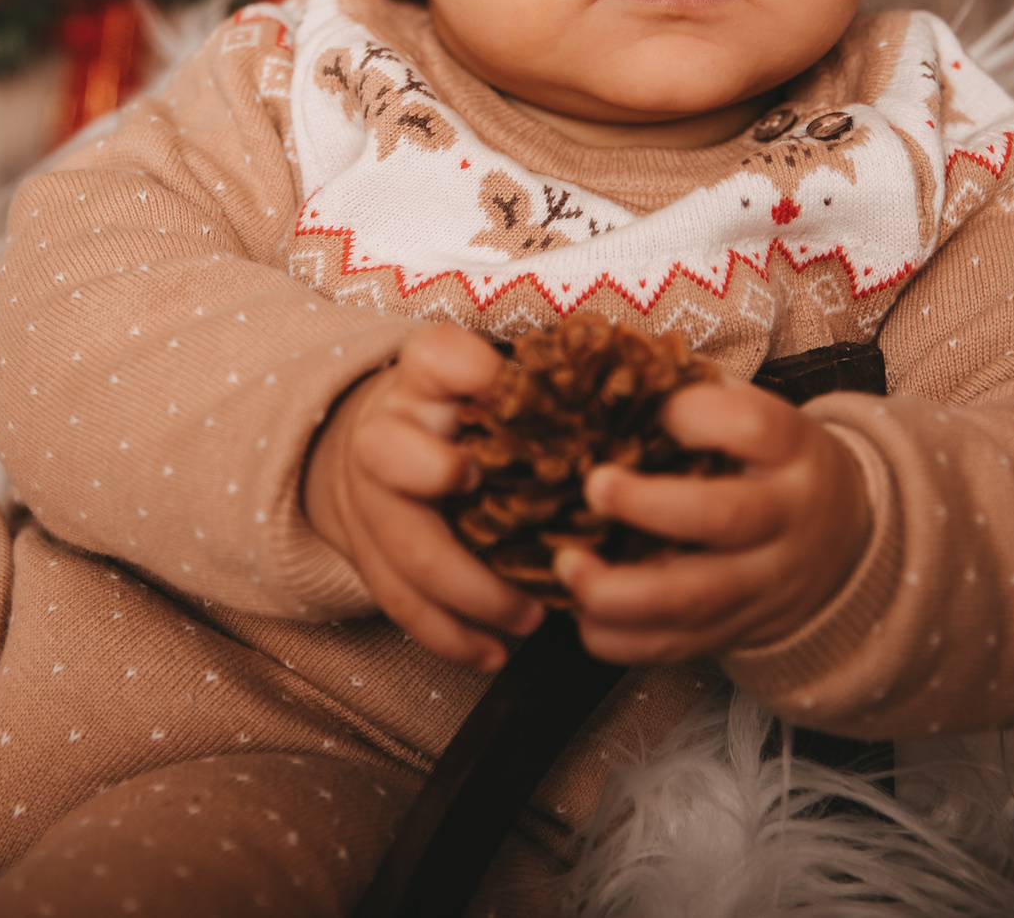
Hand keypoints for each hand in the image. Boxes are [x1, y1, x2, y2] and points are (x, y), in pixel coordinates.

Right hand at [303, 323, 543, 668]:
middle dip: (439, 480)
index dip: (466, 373)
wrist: (378, 447)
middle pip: (391, 455)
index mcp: (423, 379)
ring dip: (467, 591)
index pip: (435, 357)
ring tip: (529, 619)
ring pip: (403, 549)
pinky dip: (447, 636)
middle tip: (506, 511)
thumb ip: (544, 383)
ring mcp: (371, 500)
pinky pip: (400, 603)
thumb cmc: (458, 411)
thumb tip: (643, 390)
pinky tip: (492, 655)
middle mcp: (385, 435)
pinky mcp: (369, 556)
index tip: (501, 388)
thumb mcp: (492, 380)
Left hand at [554, 380, 870, 664]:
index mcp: (790, 450)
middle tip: (593, 487)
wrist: (845, 544)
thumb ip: (696, 397)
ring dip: (620, 589)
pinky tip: (581, 614)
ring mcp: (760, 583)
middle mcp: (782, 518)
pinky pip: (674, 647)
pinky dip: (620, 638)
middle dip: (650, 506)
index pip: (753, 426)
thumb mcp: (760, 419)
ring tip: (567, 565)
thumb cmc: (774, 465)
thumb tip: (607, 362)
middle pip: (723, 516)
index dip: (696, 414)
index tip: (652, 409)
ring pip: (694, 598)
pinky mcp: (734, 630)